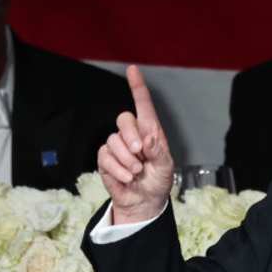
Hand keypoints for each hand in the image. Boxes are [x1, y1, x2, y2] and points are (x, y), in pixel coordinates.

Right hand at [97, 65, 173, 224]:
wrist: (145, 201)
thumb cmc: (158, 182)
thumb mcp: (166, 168)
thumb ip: (158, 152)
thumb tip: (147, 137)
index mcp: (150, 132)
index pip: (143, 106)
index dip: (137, 87)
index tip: (133, 70)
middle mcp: (132, 134)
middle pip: (124, 119)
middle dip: (132, 136)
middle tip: (140, 153)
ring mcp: (117, 145)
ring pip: (113, 140)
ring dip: (127, 159)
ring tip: (137, 171)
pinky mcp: (105, 158)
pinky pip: (105, 156)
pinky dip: (118, 169)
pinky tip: (127, 177)